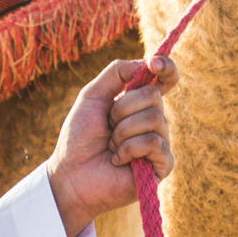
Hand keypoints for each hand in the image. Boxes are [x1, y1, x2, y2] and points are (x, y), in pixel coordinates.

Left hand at [47, 58, 171, 236]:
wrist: (71, 174)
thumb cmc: (79, 138)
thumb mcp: (92, 96)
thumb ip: (116, 73)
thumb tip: (146, 62)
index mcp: (139, 103)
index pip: (165, 80)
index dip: (166, 68)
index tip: (154, 64)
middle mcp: (153, 121)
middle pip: (154, 95)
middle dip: (122, 108)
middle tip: (107, 126)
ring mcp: (160, 143)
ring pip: (154, 119)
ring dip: (123, 131)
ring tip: (111, 146)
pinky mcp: (162, 165)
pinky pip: (153, 143)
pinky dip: (129, 148)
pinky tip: (118, 160)